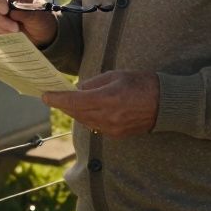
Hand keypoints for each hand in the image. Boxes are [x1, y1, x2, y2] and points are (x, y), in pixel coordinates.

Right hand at [0, 0, 57, 47]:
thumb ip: (26, 13)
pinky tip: (10, 38)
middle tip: (16, 28)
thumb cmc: (43, 20)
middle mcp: (1, 2)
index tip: (5, 11)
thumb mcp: (39, 16)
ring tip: (17, 34)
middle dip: (0, 19)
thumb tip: (11, 13)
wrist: (44, 37)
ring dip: (1, 29)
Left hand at [42, 70, 159, 136]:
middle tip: (53, 96)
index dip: (56, 99)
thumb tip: (78, 90)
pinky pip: (94, 126)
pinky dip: (87, 118)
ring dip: (74, 112)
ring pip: (83, 121)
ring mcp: (112, 128)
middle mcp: (107, 117)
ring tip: (68, 102)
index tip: (44, 95)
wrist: (166, 104)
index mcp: (107, 99)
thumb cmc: (142, 84)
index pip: (74, 101)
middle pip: (75, 113)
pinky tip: (86, 110)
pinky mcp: (117, 135)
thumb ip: (94, 83)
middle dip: (63, 104)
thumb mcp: (116, 75)